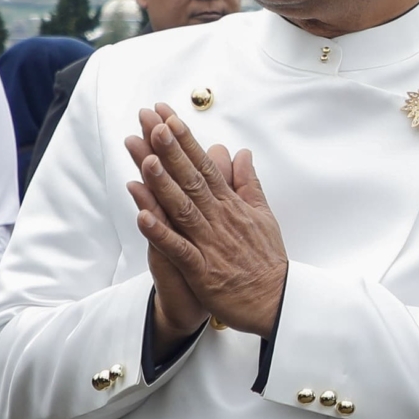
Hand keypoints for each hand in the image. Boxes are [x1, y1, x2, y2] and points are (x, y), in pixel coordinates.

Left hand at [124, 106, 288, 337]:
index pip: (206, 164)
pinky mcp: (203, 270)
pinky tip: (143, 215)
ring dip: (163, 183)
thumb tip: (241, 154)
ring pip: (183, 208)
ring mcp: (210, 243)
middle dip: (171, 149)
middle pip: (192, 178)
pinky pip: (179, 249)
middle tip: (152, 122)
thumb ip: (248, 183)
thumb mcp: (264, 215)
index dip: (186, 140)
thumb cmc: (267, 261)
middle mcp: (220, 218)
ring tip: (145, 158)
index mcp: (232, 205)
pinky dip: (161, 233)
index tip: (168, 116)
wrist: (276, 302)